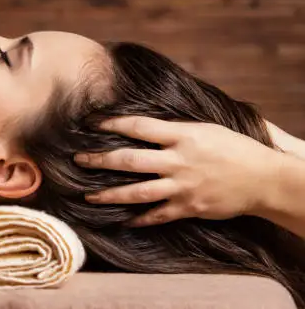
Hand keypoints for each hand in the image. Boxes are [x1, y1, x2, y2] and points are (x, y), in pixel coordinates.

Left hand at [75, 116, 281, 226]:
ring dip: (110, 194)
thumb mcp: (204, 128)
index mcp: (182, 136)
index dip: (112, 123)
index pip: (139, 127)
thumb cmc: (233, 148)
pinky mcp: (188, 207)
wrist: (263, 179)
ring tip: (88, 196)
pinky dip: (139, 219)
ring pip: (138, 192)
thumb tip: (143, 124)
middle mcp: (178, 161)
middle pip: (130, 161)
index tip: (91, 122)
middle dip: (100, 160)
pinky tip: (122, 220)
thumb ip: (174, 128)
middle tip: (77, 159)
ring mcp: (182, 186)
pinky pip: (157, 215)